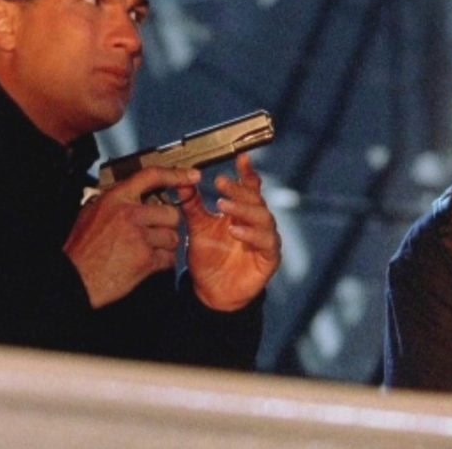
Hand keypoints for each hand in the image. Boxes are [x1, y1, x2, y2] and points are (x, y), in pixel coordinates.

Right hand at [64, 166, 200, 307]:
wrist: (74, 279)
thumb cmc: (81, 250)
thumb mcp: (91, 213)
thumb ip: (115, 201)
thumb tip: (134, 195)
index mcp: (116, 199)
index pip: (152, 176)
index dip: (176, 174)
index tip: (191, 176)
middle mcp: (129, 214)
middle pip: (171, 213)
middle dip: (167, 225)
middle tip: (154, 233)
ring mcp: (139, 236)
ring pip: (173, 236)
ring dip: (165, 245)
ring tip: (146, 250)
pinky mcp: (145, 259)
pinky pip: (169, 257)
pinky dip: (162, 263)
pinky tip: (146, 263)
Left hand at [179, 153, 281, 310]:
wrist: (211, 292)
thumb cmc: (209, 257)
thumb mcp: (197, 227)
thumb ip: (192, 205)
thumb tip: (182, 181)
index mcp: (242, 212)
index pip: (249, 187)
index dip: (247, 172)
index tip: (241, 158)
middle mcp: (257, 222)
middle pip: (255, 199)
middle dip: (239, 190)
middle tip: (221, 183)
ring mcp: (265, 239)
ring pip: (263, 218)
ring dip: (244, 210)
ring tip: (224, 206)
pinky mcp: (269, 258)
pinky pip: (266, 242)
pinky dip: (251, 234)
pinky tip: (236, 231)